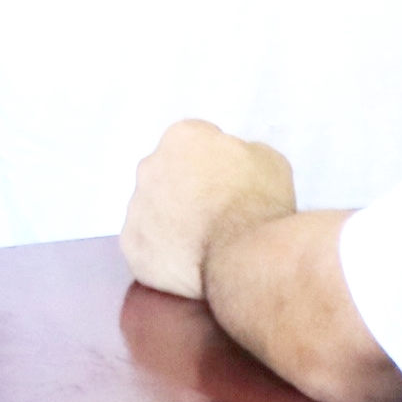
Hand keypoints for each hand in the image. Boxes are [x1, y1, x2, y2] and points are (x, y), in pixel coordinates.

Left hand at [121, 119, 294, 298]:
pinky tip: (187, 264)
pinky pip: (145, 246)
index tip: (230, 185)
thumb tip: (234, 166)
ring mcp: (136, 207)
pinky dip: (162, 254)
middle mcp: (150, 166)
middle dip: (186, 189)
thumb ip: (244, 153)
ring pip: (152, 210)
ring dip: (171, 221)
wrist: (243, 258)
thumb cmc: (260, 205)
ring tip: (203, 244)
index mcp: (182, 137)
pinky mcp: (132, 246)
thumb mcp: (269, 161)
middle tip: (215, 215)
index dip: (216, 164)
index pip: (195, 143)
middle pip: (167, 174)